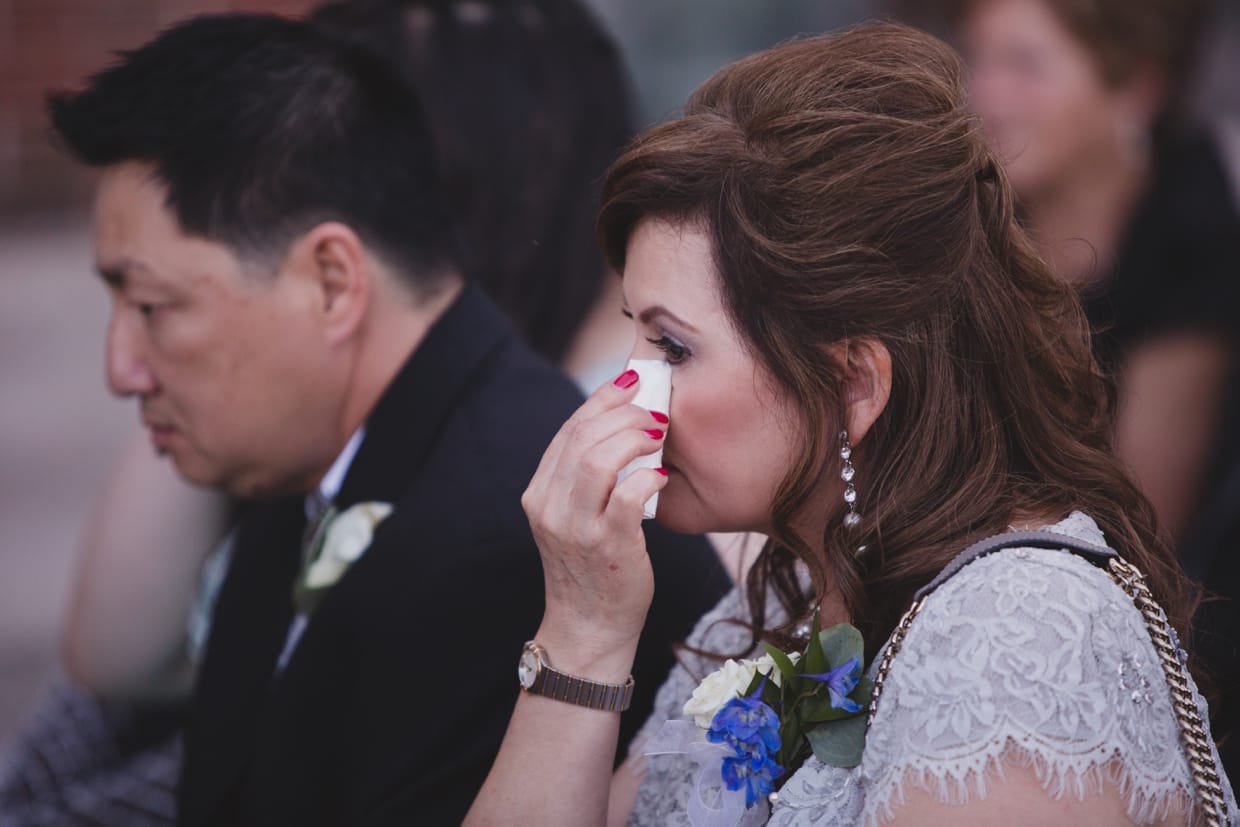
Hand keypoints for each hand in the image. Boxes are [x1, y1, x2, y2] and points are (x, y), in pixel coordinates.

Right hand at [522, 368, 669, 676]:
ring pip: (598, 461)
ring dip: (633, 439)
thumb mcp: (574, 517)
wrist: (588, 628)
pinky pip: (628, 497)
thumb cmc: (593, 568)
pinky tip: (662, 477)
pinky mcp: (607, 547)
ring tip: (657, 436)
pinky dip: (648, 478)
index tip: (631, 382)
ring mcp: (575, 528)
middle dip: (623, 414)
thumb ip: (585, 478)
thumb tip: (622, 425)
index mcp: (539, 493)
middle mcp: (550, 507)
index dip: (601, 399)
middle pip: (582, 438)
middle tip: (654, 411)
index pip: (568, 431)